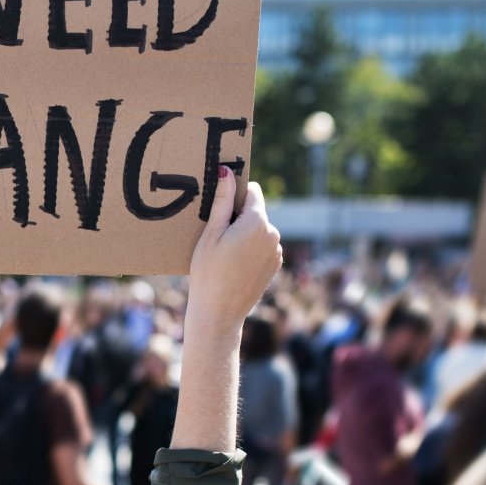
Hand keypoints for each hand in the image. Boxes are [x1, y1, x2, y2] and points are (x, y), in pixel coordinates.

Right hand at [186, 167, 281, 330]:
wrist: (219, 312)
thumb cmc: (209, 272)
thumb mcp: (211, 234)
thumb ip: (222, 201)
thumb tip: (226, 172)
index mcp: (258, 222)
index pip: (252, 191)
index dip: (234, 195)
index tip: (220, 207)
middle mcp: (273, 234)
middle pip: (255, 212)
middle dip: (238, 216)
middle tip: (216, 236)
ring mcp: (276, 251)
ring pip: (259, 230)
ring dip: (244, 234)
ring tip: (224, 254)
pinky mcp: (274, 265)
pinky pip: (262, 246)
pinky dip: (250, 249)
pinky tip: (234, 264)